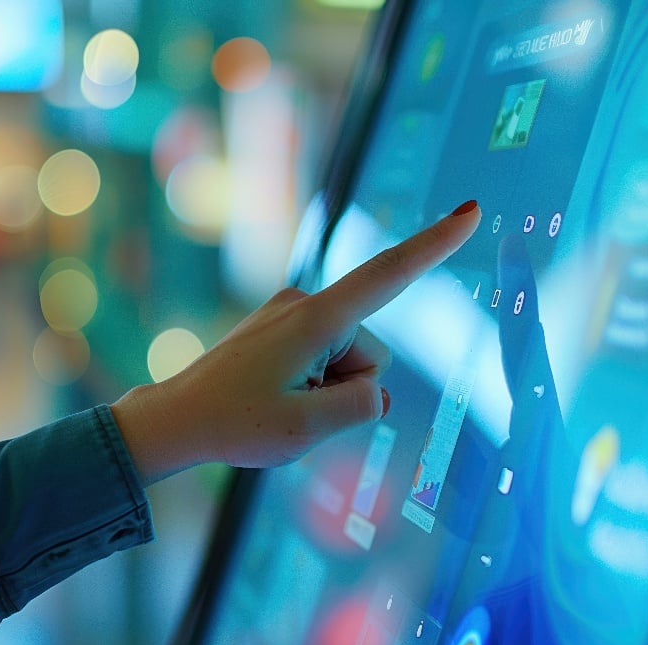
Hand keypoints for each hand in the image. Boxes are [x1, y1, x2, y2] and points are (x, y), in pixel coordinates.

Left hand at [111, 200, 481, 483]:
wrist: (175, 420)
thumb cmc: (234, 425)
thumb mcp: (306, 430)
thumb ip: (360, 407)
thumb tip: (378, 390)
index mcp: (313, 321)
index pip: (387, 276)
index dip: (434, 246)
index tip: (472, 211)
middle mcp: (303, 305)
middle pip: (369, 350)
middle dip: (348, 386)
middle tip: (293, 407)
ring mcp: (290, 313)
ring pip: (348, 358)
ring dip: (327, 388)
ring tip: (278, 402)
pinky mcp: (282, 325)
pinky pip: (324, 356)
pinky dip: (313, 382)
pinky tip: (273, 395)